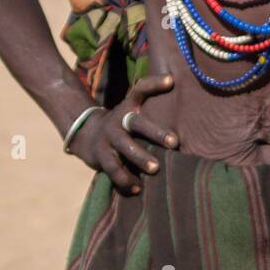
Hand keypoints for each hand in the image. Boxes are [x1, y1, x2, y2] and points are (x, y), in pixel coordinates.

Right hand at [69, 73, 177, 194]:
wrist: (88, 135)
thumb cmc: (124, 124)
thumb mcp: (133, 111)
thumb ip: (153, 106)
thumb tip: (181, 95)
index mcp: (129, 106)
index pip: (141, 89)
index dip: (154, 83)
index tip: (171, 81)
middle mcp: (119, 119)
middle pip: (137, 123)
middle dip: (155, 132)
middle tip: (174, 142)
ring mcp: (109, 138)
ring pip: (124, 148)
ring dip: (140, 158)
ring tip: (156, 169)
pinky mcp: (101, 156)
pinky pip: (113, 169)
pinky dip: (125, 180)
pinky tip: (137, 188)